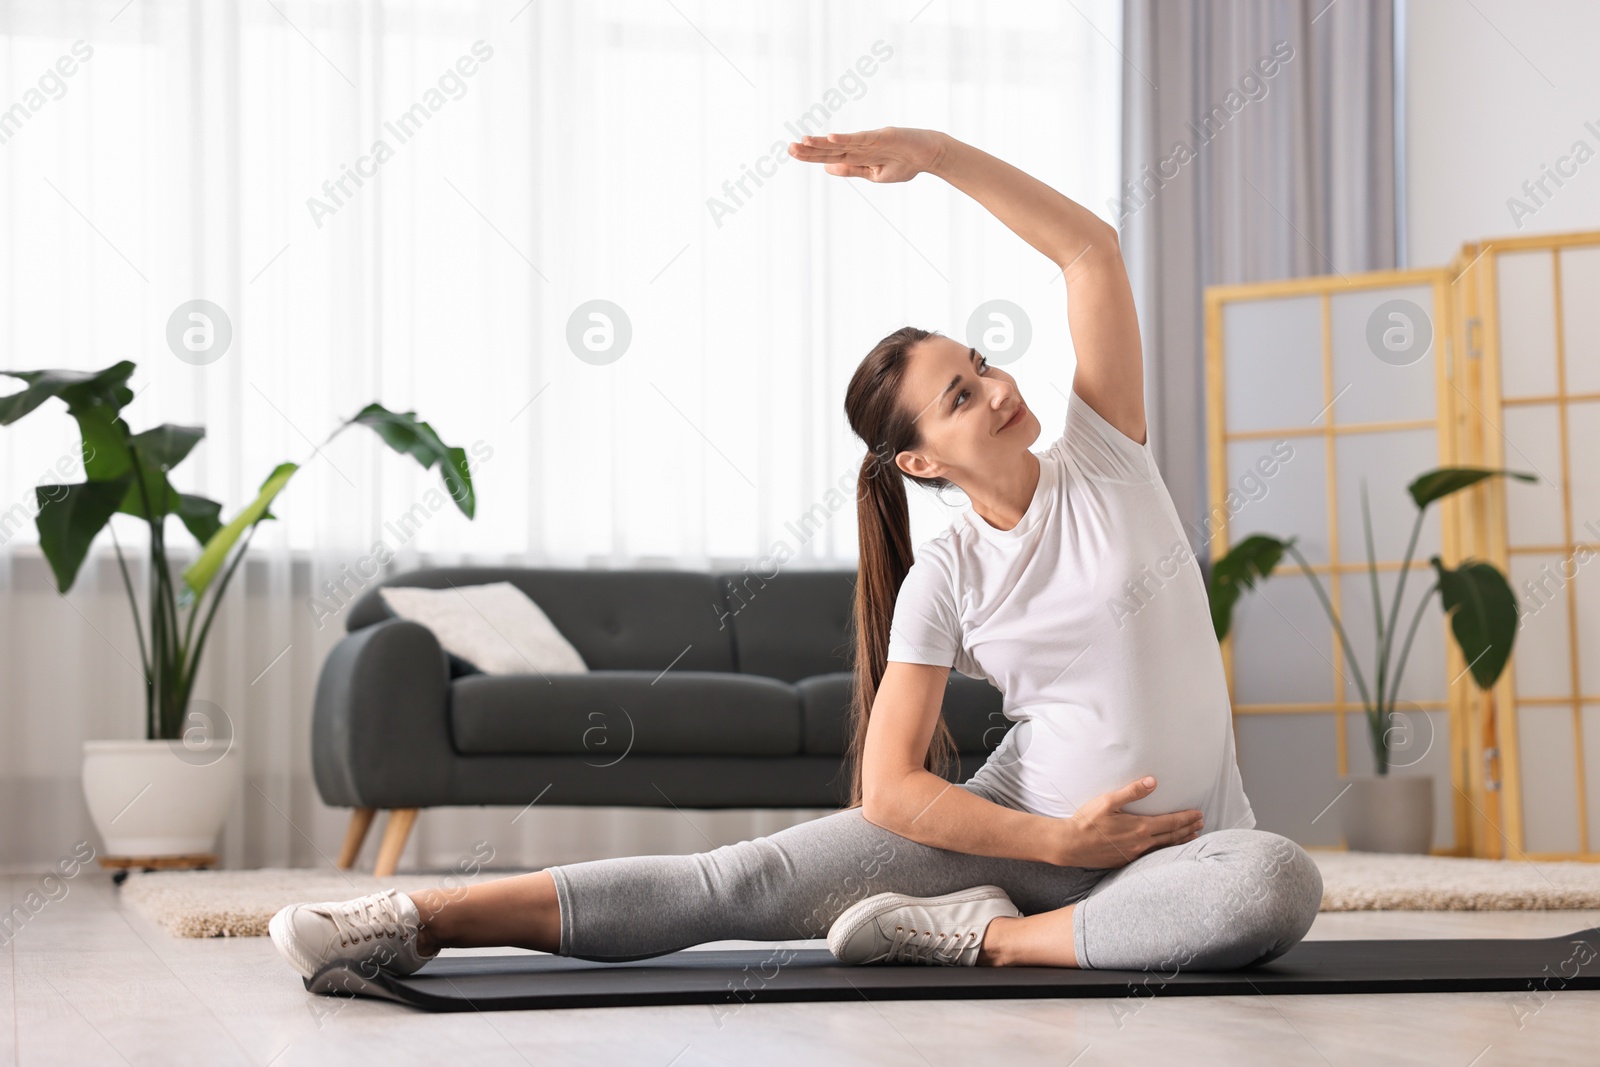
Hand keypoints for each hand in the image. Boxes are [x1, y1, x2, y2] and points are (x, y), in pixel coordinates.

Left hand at [786, 126, 946, 182]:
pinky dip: (847, 138)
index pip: (829, 156)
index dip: (811, 155)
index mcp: (857, 156)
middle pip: (831, 148)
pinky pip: (862, 138)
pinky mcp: (883, 135)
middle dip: (810, 149)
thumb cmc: (903, 164)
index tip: (793, 152)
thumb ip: (851, 170)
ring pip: (842, 142)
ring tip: (803, 141)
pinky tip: (831, 137)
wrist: (929, 155)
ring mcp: (871, 140)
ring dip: (823, 142)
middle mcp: (860, 146)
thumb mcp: (874, 174)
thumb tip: (827, 168)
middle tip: (789, 148)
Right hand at [1051, 777, 1202, 868]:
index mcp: (1139, 828)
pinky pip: (1152, 856)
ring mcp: (1134, 855)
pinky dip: (1165, 851)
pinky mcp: (1125, 861)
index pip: (1170, 823)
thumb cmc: (1087, 821)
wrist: (1070, 844)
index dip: (1186, 818)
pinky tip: (1165, 849)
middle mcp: (1140, 844)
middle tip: (1201, 824)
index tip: (1198, 814)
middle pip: (1171, 837)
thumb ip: (1132, 792)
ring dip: (1179, 841)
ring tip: (1191, 837)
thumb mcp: (1108, 801)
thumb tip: (1153, 782)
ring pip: (1164, 848)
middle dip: (1188, 829)